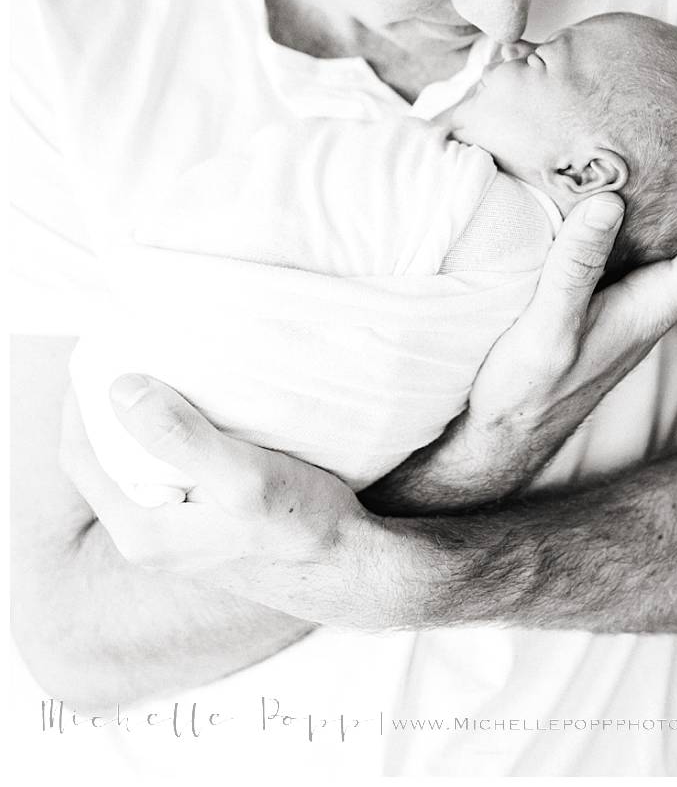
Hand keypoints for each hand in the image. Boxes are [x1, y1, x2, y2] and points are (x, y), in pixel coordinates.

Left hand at [59, 379, 392, 626]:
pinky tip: (199, 411)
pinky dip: (170, 437)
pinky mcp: (205, 526)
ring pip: (136, 466)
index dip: (79, 402)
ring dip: (139, 420)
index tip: (97, 351)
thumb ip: (178, 437)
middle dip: (105, 407)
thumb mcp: (242, 476)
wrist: (352, 569)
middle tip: (125, 352)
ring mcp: (177, 535)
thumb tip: (119, 389)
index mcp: (143, 531)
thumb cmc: (303, 527)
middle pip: (103, 460)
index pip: (81, 456)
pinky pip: (169, 473)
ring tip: (159, 370)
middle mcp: (150, 538)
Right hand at [466, 134, 676, 441]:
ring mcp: (634, 296)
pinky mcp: (607, 294)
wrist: (504, 434)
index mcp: (657, 305)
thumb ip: (576, 269)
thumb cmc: (528, 393)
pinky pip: (648, 240)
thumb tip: (609, 201)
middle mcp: (657, 297)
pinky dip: (656, 204)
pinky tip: (632, 181)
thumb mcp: (549, 330)